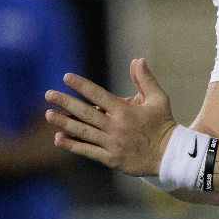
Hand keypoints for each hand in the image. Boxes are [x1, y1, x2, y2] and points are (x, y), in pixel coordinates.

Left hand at [44, 58, 176, 176]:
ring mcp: (111, 144)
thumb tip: (138, 60)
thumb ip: (145, 80)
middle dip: (66, 102)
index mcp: (125, 111)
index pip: (98, 95)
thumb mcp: (159, 99)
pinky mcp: (110, 159)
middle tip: (49, 94)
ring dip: (64, 123)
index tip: (66, 77)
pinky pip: (87, 151)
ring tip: (48, 114)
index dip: (81, 85)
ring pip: (83, 132)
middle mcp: (115, 127)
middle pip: (86, 113)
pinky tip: (58, 138)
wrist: (170, 155)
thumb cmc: (164, 125)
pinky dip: (72, 145)